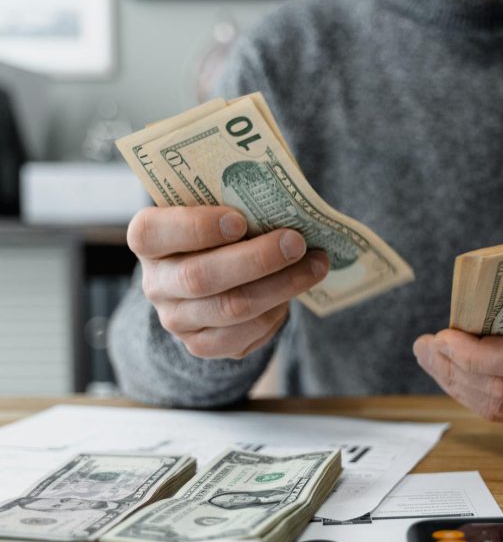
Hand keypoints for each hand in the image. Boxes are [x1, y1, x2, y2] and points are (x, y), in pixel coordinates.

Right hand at [127, 206, 328, 358]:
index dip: (196, 227)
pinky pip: (242, 336)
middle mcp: (155, 282)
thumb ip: (237, 199)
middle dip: (256, 259)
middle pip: (200, 277)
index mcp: (148, 238)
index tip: (240, 220)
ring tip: (315, 265)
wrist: (216, 274)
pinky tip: (293, 293)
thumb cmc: (222, 228)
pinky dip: (275, 314)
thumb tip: (286, 196)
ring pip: (231, 309)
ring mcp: (176, 319)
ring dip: (281, 286)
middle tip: (296, 242)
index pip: (153, 233)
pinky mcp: (202, 345)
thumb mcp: (218, 206)